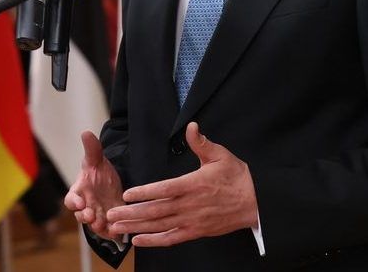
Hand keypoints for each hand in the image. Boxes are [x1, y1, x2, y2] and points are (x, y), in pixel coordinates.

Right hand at [64, 131, 125, 239]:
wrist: (113, 182)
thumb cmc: (98, 172)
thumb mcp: (96, 159)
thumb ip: (92, 149)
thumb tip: (86, 132)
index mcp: (79, 191)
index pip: (71, 199)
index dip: (73, 202)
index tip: (79, 203)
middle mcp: (86, 206)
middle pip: (81, 215)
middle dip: (85, 217)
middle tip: (91, 216)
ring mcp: (97, 215)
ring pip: (94, 226)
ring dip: (97, 227)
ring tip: (102, 225)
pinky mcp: (110, 222)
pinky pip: (109, 231)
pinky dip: (112, 233)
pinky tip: (119, 233)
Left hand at [107, 122, 257, 246]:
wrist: (256, 202)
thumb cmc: (236, 177)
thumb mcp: (220, 155)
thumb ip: (201, 143)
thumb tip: (192, 126)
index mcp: (192, 184)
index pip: (164, 190)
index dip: (145, 193)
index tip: (127, 194)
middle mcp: (189, 205)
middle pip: (156, 211)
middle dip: (131, 214)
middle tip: (111, 215)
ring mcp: (192, 221)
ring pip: (160, 226)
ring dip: (137, 227)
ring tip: (117, 228)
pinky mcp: (196, 231)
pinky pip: (172, 238)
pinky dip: (154, 241)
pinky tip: (138, 240)